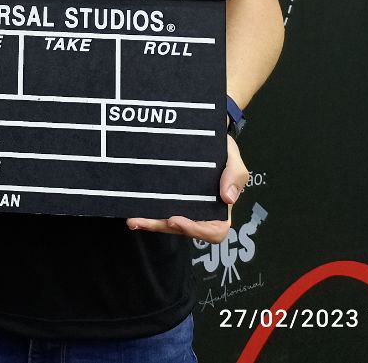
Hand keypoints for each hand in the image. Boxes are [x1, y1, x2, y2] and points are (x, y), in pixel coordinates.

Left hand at [126, 135, 247, 243]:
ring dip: (150, 224)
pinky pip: (159, 209)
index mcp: (220, 208)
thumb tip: (228, 198)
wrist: (206, 136)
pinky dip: (147, 212)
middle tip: (143, 220)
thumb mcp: (234, 159)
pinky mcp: (170, 197)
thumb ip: (235, 175)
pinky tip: (133, 210)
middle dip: (162, 227)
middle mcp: (201, 211)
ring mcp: (184, 205)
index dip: (195, 230)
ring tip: (133, 220)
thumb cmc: (224, 151)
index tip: (175, 219)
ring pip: (168, 223)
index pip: (213, 231)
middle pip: (183, 229)